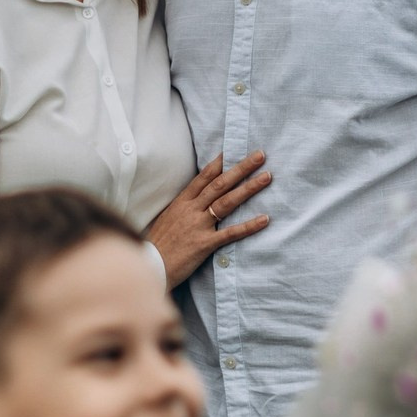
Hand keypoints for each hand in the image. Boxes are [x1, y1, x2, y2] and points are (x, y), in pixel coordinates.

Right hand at [145, 152, 271, 288]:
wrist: (149, 266)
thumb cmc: (158, 245)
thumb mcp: (168, 219)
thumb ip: (183, 208)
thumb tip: (197, 199)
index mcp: (182, 202)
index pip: (204, 177)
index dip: (220, 163)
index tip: (234, 150)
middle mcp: (191, 210)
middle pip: (220, 183)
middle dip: (241, 168)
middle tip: (260, 155)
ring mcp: (198, 225)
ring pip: (227, 202)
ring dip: (249, 188)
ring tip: (267, 177)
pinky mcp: (205, 244)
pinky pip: (230, 233)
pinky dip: (248, 225)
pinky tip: (264, 219)